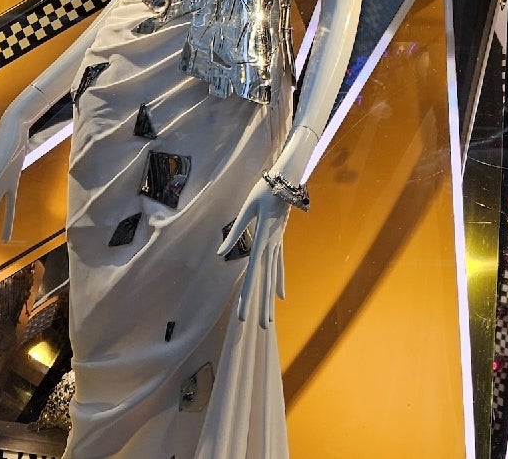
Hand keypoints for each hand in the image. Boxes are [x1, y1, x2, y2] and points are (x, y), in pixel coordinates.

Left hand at [219, 181, 291, 325]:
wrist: (286, 180)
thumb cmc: (264, 191)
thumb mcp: (247, 209)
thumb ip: (234, 233)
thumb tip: (220, 254)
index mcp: (262, 239)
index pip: (252, 273)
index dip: (247, 294)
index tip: (243, 313)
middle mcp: (272, 246)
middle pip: (264, 280)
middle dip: (260, 305)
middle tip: (258, 327)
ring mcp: (277, 245)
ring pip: (273, 276)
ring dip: (269, 299)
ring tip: (269, 320)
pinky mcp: (279, 242)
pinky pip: (279, 266)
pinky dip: (279, 282)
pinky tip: (281, 297)